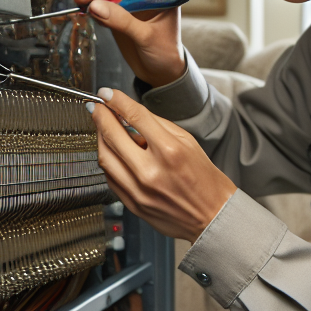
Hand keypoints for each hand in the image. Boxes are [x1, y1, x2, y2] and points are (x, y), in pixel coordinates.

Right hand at [76, 0, 185, 87]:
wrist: (164, 72)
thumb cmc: (166, 54)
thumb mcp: (145, 37)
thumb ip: (122, 21)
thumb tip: (96, 5)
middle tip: (82, 1)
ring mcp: (137, 2)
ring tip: (84, 8)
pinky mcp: (127, 12)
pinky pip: (108, 4)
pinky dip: (99, 9)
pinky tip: (94, 16)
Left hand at [89, 88, 235, 242]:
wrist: (212, 216)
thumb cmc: (205, 180)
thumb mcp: (189, 142)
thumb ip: (157, 126)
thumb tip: (130, 113)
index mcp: (170, 151)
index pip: (135, 116)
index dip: (116, 101)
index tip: (107, 94)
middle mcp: (151, 172)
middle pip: (112, 135)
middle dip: (101, 116)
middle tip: (98, 108)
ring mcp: (139, 190)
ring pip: (104, 157)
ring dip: (100, 138)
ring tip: (104, 129)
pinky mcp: (132, 204)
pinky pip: (110, 177)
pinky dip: (108, 160)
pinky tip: (114, 153)